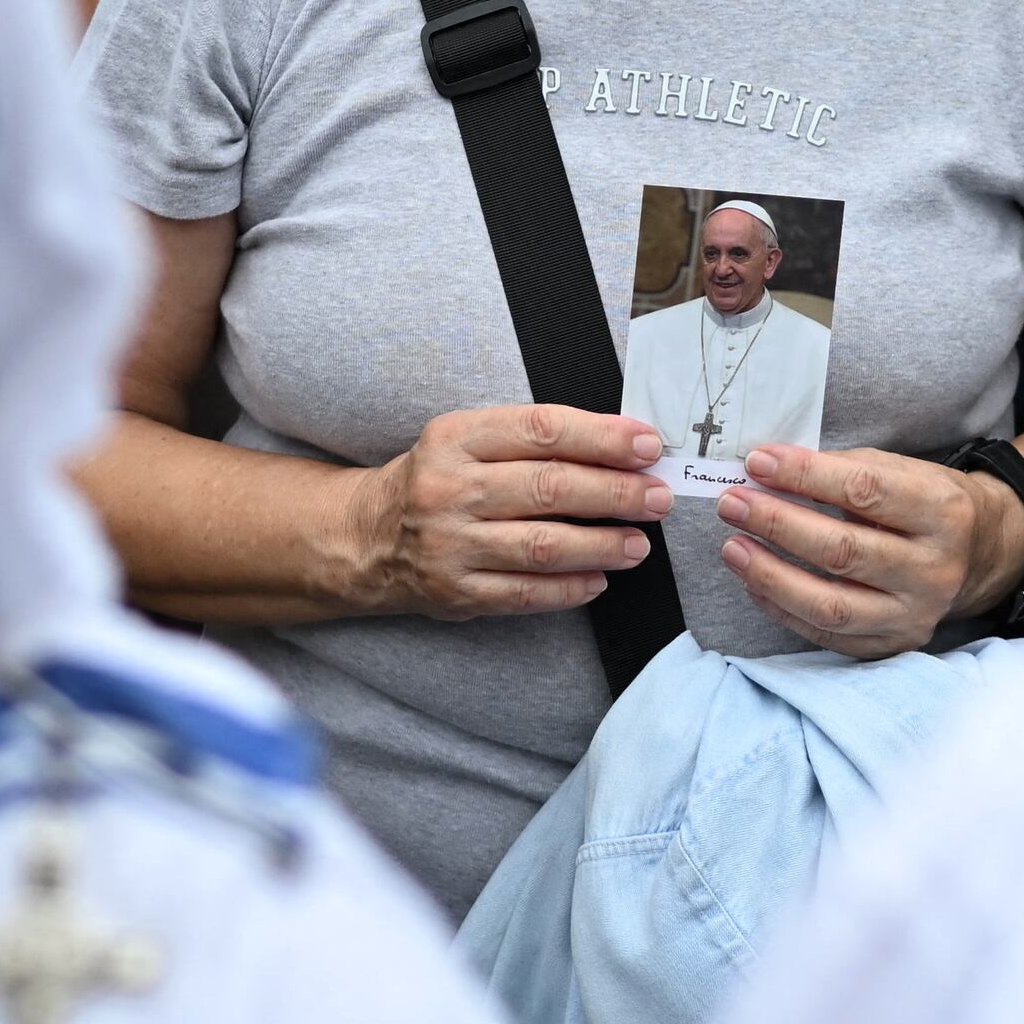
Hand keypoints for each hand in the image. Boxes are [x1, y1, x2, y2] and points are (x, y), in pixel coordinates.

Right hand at [348, 405, 671, 620]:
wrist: (365, 538)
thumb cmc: (437, 481)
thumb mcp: (466, 440)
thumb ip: (532, 440)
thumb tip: (621, 447)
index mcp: (455, 438)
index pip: (541, 430)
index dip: (601, 437)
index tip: (647, 445)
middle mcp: (449, 490)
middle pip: (549, 488)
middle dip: (615, 493)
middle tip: (658, 498)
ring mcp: (450, 545)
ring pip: (542, 545)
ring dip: (602, 545)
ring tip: (639, 544)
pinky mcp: (455, 593)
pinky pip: (525, 593)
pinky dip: (570, 588)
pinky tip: (600, 579)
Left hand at [717, 444, 1020, 660]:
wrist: (981, 554)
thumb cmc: (926, 503)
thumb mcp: (903, 470)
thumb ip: (842, 469)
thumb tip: (767, 469)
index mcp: (942, 511)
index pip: (864, 491)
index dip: (805, 475)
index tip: (757, 461)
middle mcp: (935, 569)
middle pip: (842, 551)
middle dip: (777, 524)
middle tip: (732, 504)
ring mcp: (916, 614)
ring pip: (832, 605)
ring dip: (771, 576)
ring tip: (733, 549)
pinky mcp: (896, 644)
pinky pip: (829, 636)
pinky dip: (784, 610)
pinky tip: (755, 584)